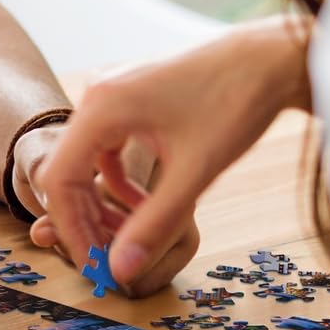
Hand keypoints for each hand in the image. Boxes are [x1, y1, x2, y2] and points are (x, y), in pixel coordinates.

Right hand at [23, 20, 310, 293]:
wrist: (270, 59)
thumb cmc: (237, 103)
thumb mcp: (195, 172)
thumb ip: (154, 224)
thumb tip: (120, 271)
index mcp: (100, 108)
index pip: (59, 179)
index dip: (72, 228)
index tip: (94, 265)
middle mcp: (96, 96)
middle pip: (67, 170)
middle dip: (85, 219)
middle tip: (109, 260)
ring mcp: (110, 94)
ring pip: (86, 161)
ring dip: (101, 202)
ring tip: (126, 238)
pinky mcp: (128, 98)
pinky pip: (105, 147)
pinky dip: (117, 180)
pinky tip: (142, 202)